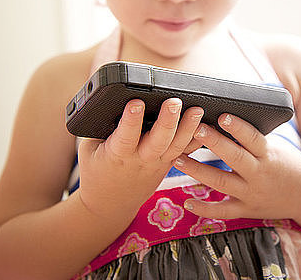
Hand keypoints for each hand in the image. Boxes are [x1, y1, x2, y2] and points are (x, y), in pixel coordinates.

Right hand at [77, 98, 202, 221]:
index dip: (131, 120)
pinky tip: (211, 125)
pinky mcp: (169, 163)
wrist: (110, 204)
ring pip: (177, 146)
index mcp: (117, 154)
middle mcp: (141, 159)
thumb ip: (100, 126)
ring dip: (189, 128)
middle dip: (167, 121)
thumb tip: (108, 97)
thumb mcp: (89, 149)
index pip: (125, 136)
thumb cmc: (97, 169)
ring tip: (198, 109)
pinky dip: (198, 139)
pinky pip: (186, 151)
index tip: (136, 103)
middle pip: (158, 141)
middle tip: (174, 101)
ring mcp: (158, 163)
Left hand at [173, 114, 300, 219]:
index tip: (222, 115)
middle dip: (214, 143)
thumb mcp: (277, 148)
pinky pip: (223, 211)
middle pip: (234, 158)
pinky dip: (204, 208)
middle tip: (195, 130)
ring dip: (198, 171)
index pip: (252, 138)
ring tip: (178, 159)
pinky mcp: (248, 210)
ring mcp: (253, 194)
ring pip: (222, 183)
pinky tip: (187, 202)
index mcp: (269, 155)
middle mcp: (260, 174)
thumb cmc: (290, 166)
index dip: (237, 127)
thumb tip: (225, 121)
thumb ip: (254, 140)